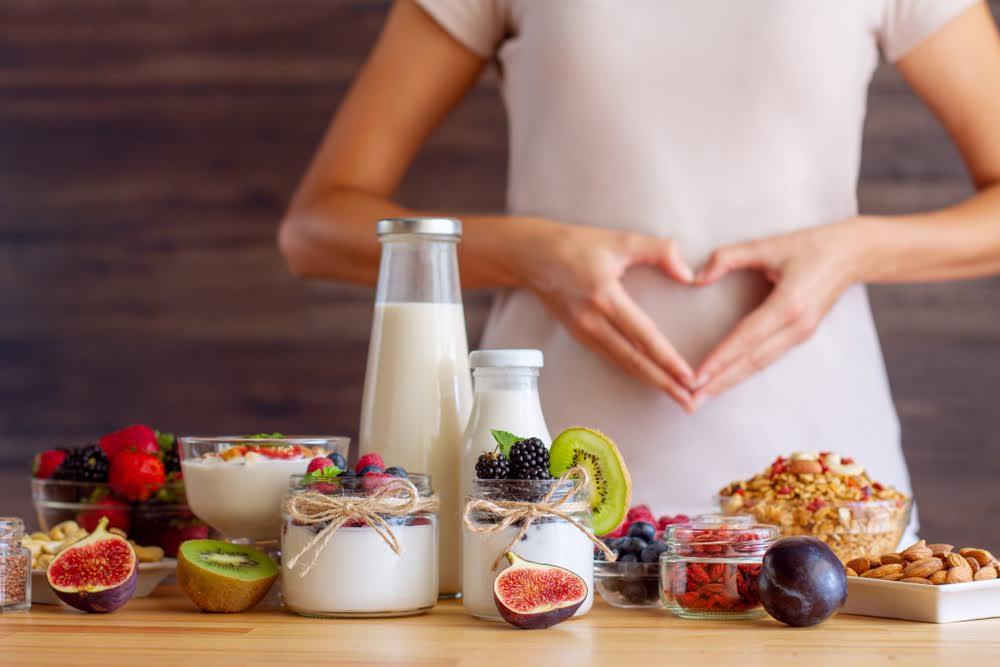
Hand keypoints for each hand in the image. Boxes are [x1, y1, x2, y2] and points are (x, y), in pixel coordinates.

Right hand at [515, 220, 697, 409]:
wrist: (531, 255)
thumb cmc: (576, 244)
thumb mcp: (620, 240)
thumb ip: (659, 251)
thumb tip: (690, 274)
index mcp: (604, 297)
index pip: (643, 336)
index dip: (668, 360)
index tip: (689, 377)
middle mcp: (592, 320)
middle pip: (634, 360)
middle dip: (664, 383)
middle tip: (690, 402)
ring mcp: (582, 331)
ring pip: (622, 363)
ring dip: (650, 381)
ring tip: (675, 396)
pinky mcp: (578, 335)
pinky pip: (610, 357)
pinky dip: (632, 371)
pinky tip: (649, 378)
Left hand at [690, 220, 865, 407]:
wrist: (854, 254)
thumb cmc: (811, 246)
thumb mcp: (768, 244)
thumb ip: (729, 257)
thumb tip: (697, 276)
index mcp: (788, 305)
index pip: (746, 338)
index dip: (720, 358)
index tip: (697, 376)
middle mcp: (796, 326)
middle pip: (751, 361)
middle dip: (720, 382)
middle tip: (691, 400)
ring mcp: (801, 334)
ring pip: (759, 365)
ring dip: (730, 382)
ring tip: (704, 397)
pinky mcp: (801, 336)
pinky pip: (768, 359)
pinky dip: (745, 372)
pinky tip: (727, 380)